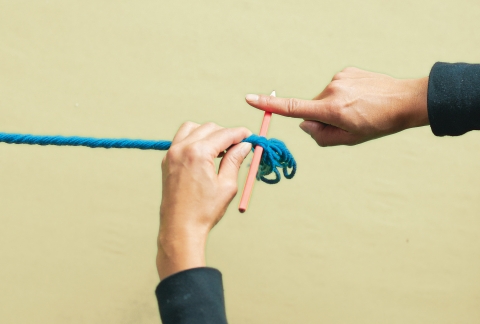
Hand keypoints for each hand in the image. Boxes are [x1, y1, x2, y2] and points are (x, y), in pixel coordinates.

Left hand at [157, 122, 251, 278]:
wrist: (180, 228)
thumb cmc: (204, 211)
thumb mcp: (227, 185)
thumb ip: (235, 160)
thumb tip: (245, 145)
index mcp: (198, 153)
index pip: (224, 134)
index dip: (240, 133)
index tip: (250, 136)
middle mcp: (182, 148)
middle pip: (209, 128)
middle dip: (225, 133)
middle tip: (238, 145)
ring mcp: (171, 153)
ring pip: (192, 128)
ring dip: (208, 133)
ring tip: (221, 149)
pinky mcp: (167, 161)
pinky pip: (181, 140)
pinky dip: (195, 140)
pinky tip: (205, 154)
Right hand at [245, 67, 428, 145]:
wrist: (405, 101)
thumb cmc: (377, 124)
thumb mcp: (348, 139)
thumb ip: (321, 136)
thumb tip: (305, 123)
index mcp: (331, 110)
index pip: (293, 108)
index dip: (269, 105)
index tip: (249, 99)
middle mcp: (332, 91)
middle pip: (312, 108)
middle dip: (322, 117)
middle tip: (347, 123)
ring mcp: (339, 78)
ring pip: (324, 98)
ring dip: (333, 106)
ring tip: (358, 109)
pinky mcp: (346, 71)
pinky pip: (335, 88)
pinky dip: (342, 95)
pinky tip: (360, 98)